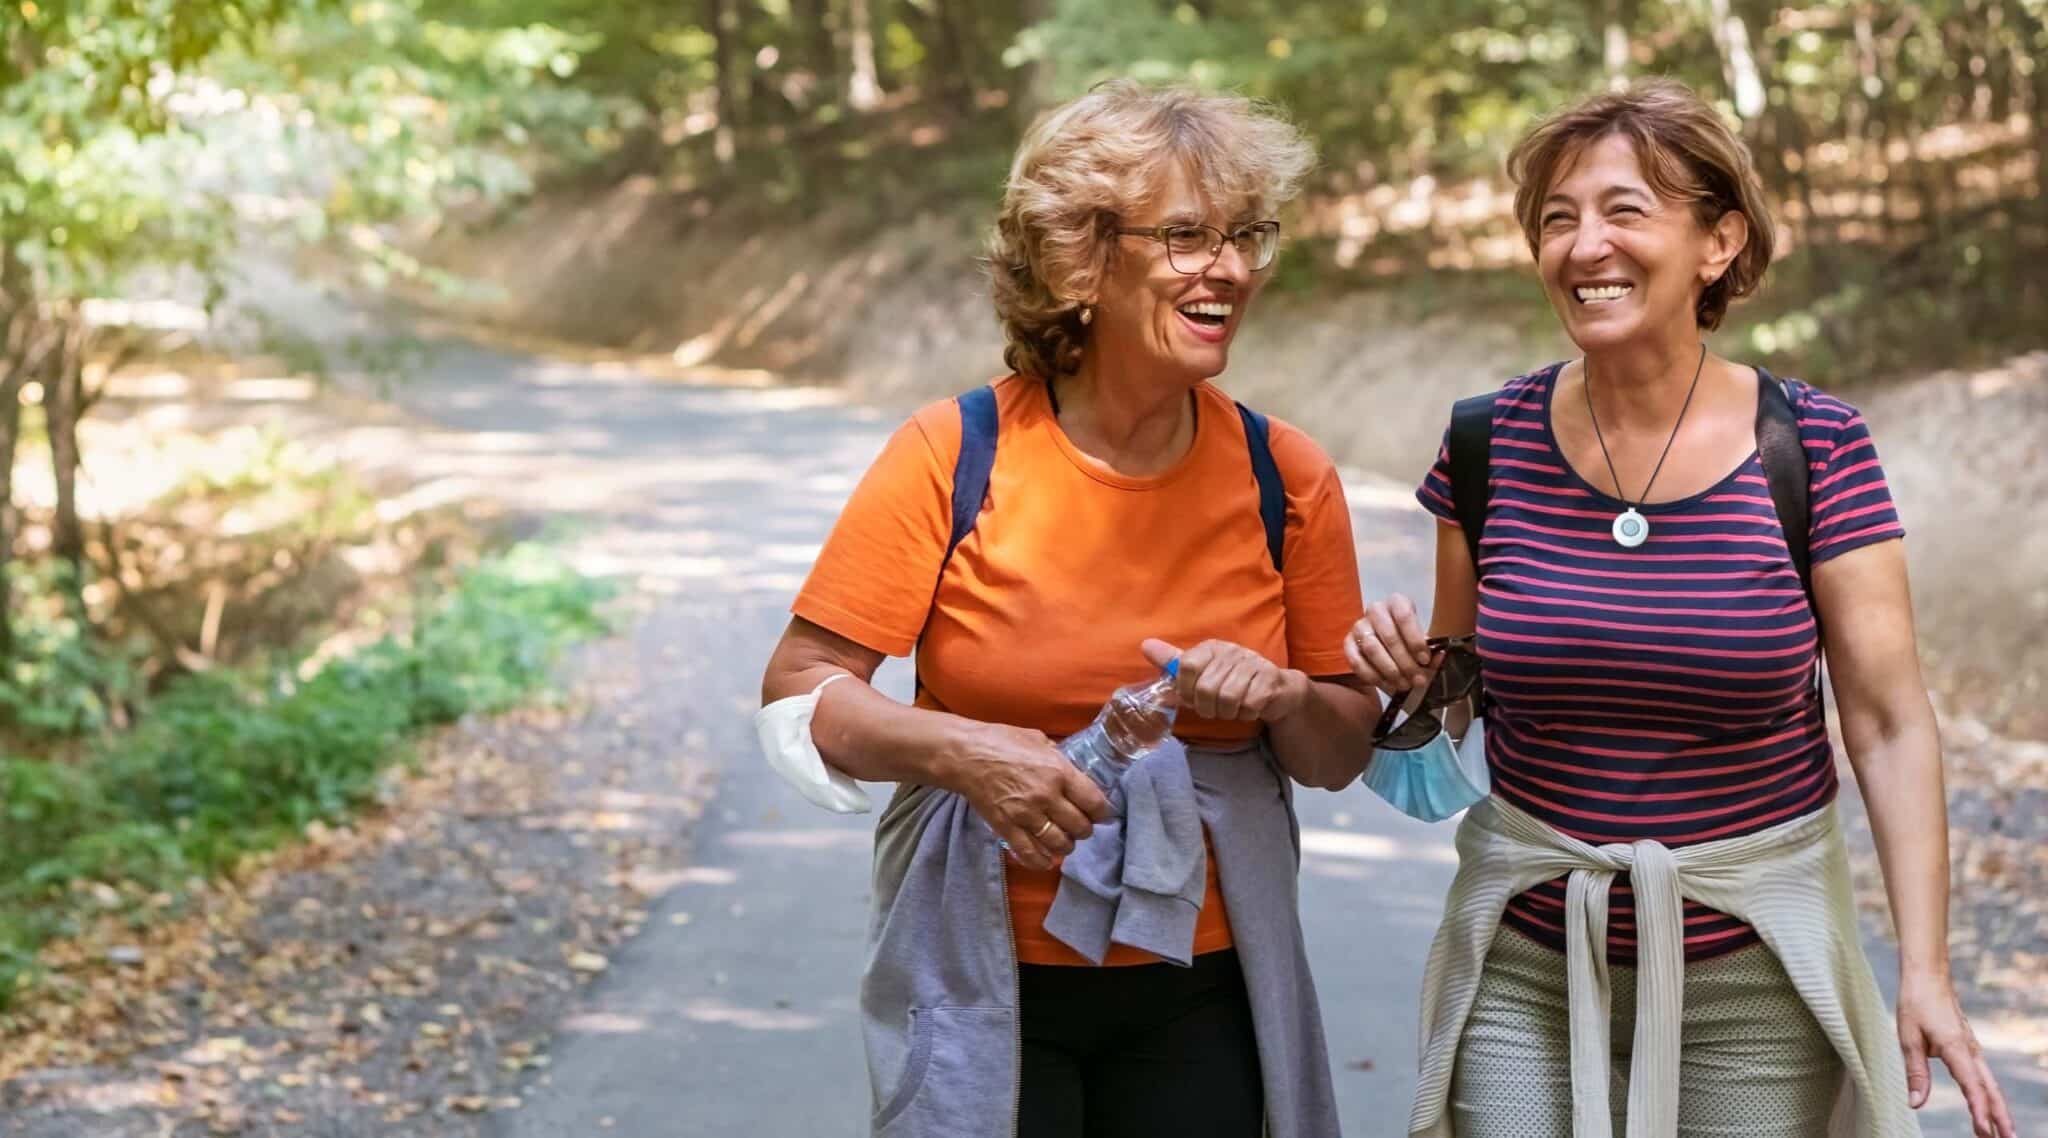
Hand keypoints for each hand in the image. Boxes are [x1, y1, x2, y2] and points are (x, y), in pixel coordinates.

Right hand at [946, 721, 1111, 870]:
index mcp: (1059, 772)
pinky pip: (1030, 853)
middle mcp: (1047, 796)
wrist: (965, 754)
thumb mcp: (1038, 739)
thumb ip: (1059, 758)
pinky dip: (1042, 861)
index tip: (1101, 814)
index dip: (1102, 812)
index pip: (1094, 802)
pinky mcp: (1007, 828)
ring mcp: (1026, 815)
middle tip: (1080, 826)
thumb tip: (1073, 771)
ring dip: (1066, 846)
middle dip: (1084, 830)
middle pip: (1080, 827)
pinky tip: (1046, 859)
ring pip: (1059, 844)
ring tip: (1063, 841)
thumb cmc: (1001, 740)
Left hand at [1142, 638, 1307, 722]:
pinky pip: (1249, 706)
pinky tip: (1248, 709)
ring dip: (1227, 713)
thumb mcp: (1201, 671)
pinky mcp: (1270, 679)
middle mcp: (1232, 651)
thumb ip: (1173, 662)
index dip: (1186, 689)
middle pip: (1206, 688)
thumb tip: (1145, 645)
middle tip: (1214, 708)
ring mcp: (1253, 663)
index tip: (1192, 697)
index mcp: (1211, 647)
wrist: (1275, 688)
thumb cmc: (1231, 681)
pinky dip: (1246, 714)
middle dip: (1207, 707)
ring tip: (1231, 709)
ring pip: (1227, 699)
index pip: (1186, 666)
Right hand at [1344, 594, 1435, 693]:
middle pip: (1388, 635)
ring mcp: (1359, 626)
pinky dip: (1372, 675)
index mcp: (1397, 602)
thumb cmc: (1409, 643)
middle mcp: (1376, 610)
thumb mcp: (1423, 645)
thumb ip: (1432, 652)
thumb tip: (1439, 656)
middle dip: (1405, 661)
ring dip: (1390, 670)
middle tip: (1417, 679)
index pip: (1404, 616)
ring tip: (1403, 684)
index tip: (1424, 660)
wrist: (1390, 649)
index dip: (1415, 640)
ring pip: (1371, 648)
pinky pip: (1356, 660)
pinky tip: (1386, 684)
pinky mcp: (1348, 643)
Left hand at [1898, 970, 2015, 1137]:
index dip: (1979, 1110)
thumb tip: (1916, 1104)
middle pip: (1990, 1090)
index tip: (1984, 1131)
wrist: (1928, 977)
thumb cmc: (1916, 1004)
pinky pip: (1982, 1075)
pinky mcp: (1968, 1048)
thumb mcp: (1908, 1038)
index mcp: (1956, 1048)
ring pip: (1989, 1084)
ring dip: (1997, 1109)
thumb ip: (1915, 1073)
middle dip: (1999, 1117)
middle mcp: (1970, 1051)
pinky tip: (1988, 1106)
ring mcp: (1972, 1049)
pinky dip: (1988, 1094)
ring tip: (2003, 1133)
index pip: (1972, 1086)